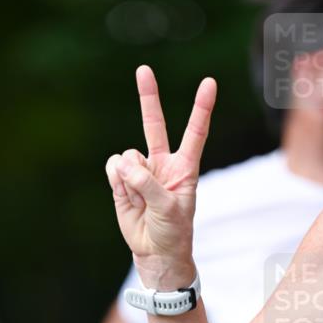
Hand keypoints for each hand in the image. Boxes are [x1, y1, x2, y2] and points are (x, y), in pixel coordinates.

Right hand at [105, 65, 216, 288]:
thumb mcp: (169, 209)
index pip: (195, 132)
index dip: (201, 108)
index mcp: (185, 167)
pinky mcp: (120, 181)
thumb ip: (148, 184)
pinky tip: (127, 197)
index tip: (209, 82)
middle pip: (154, 124)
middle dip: (148, 97)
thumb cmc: (172, 231)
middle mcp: (162, 163)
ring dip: (130, 178)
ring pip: (127, 157)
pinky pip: (113, 169)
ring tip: (140, 200)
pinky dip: (116, 182)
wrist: (155, 252)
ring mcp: (140, 171)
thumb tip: (124, 164)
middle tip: (143, 69)